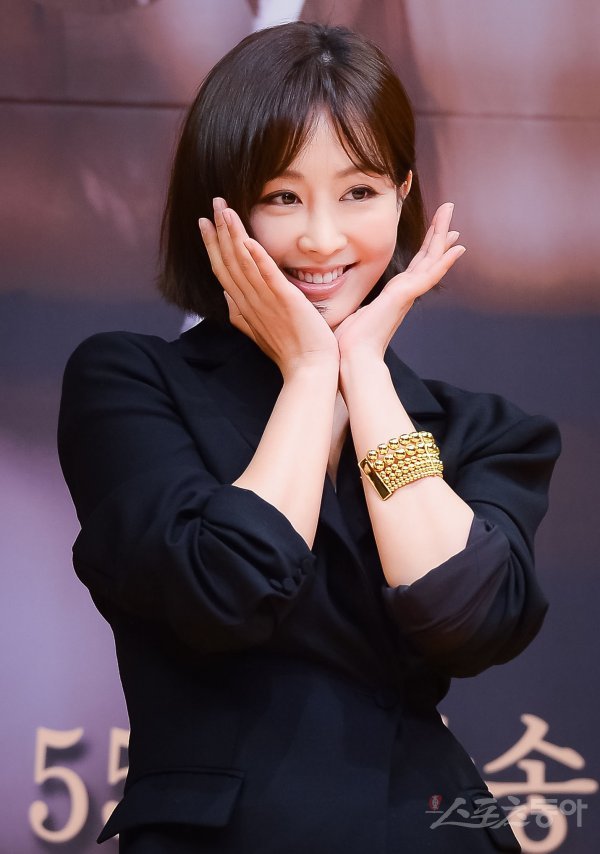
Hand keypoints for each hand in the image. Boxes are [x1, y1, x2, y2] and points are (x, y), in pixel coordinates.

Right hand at [199, 198, 337, 377]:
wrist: (308, 369)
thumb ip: (241, 313)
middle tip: (212, 205)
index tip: (204, 223)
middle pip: (227, 261)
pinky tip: (247, 239)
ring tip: (224, 210)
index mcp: (244, 306)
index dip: (212, 245)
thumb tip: (227, 297)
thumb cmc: (289, 351)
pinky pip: (267, 275)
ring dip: (232, 234)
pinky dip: (256, 257)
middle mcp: (249, 301)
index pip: (223, 270)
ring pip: (242, 262)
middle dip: (218, 232)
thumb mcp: (258, 331)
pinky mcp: (285, 300)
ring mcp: (265, 300)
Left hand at [335, 203, 464, 360]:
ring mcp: (407, 295)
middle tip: (449, 210)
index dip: (427, 246)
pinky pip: (429, 276)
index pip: (415, 264)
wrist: (352, 358)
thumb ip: (354, 303)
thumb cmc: (348, 341)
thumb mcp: (351, 313)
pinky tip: (456, 249)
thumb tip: (340, 299)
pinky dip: (444, 262)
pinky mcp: (404, 297)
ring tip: (451, 214)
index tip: (436, 230)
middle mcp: (404, 293)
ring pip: (431, 259)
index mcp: (393, 295)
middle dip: (438, 232)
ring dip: (442, 235)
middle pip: (427, 256)